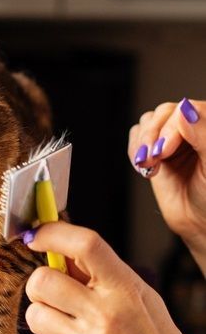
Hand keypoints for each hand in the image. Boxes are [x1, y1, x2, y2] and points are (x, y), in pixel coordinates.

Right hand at [128, 98, 205, 270]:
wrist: (200, 223)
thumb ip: (203, 134)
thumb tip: (186, 109)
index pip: (184, 110)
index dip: (170, 128)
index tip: (164, 151)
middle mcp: (193, 129)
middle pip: (163, 113)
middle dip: (152, 137)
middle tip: (153, 161)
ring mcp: (173, 139)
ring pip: (148, 122)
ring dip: (142, 144)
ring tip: (149, 166)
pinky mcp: (155, 150)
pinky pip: (136, 136)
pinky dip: (134, 149)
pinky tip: (144, 166)